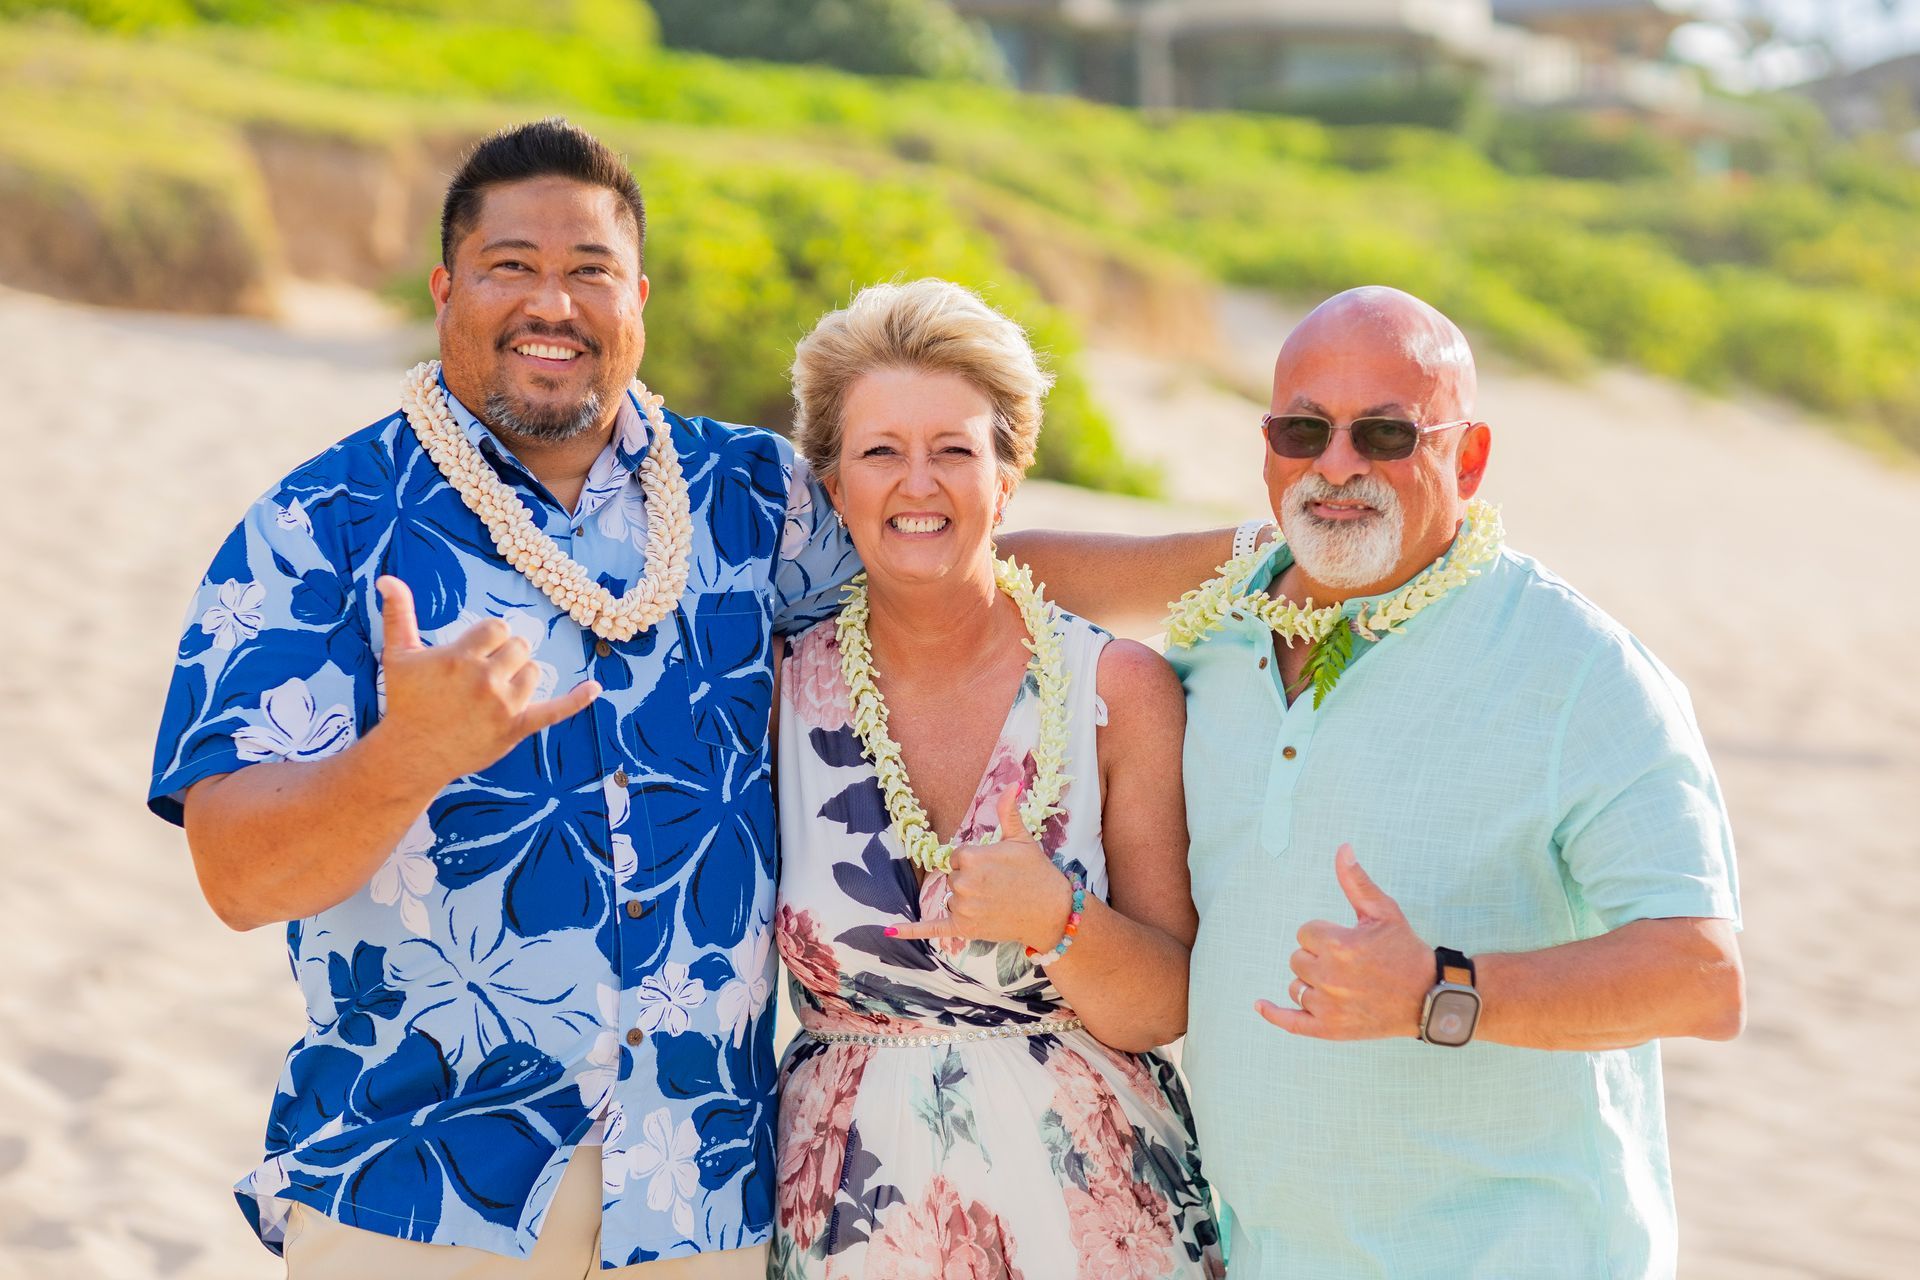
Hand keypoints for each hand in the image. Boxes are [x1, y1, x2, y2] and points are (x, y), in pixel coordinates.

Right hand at [373, 576, 600, 787]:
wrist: (411, 754)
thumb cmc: (405, 702)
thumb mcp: (398, 655)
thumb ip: (398, 614)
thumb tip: (387, 578)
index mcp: (461, 657)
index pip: (498, 628)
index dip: (489, 637)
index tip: (476, 651)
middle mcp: (485, 679)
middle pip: (519, 647)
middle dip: (504, 656)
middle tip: (482, 675)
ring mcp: (504, 705)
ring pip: (533, 672)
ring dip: (520, 677)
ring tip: (494, 692)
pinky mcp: (516, 728)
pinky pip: (555, 710)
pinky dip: (577, 700)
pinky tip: (595, 688)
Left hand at [885, 790, 1073, 951]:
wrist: (1053, 912)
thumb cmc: (1038, 873)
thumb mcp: (1022, 838)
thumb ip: (1008, 811)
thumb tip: (1012, 783)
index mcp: (972, 857)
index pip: (957, 856)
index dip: (976, 861)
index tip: (996, 868)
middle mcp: (963, 882)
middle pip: (953, 877)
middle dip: (972, 880)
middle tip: (999, 886)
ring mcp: (962, 907)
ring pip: (952, 899)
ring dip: (967, 901)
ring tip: (996, 902)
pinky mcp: (963, 929)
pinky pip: (930, 927)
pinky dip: (909, 930)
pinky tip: (889, 930)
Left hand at [1255, 844, 1430, 1039]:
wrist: (1429, 998)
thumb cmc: (1405, 950)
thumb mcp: (1384, 911)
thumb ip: (1356, 881)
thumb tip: (1342, 848)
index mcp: (1339, 945)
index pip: (1305, 931)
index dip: (1325, 934)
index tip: (1349, 941)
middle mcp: (1330, 977)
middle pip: (1297, 957)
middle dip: (1318, 957)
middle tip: (1351, 964)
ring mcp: (1328, 1007)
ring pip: (1295, 985)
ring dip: (1311, 982)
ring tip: (1344, 984)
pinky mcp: (1329, 1029)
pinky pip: (1290, 1021)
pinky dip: (1274, 1013)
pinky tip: (1259, 1004)